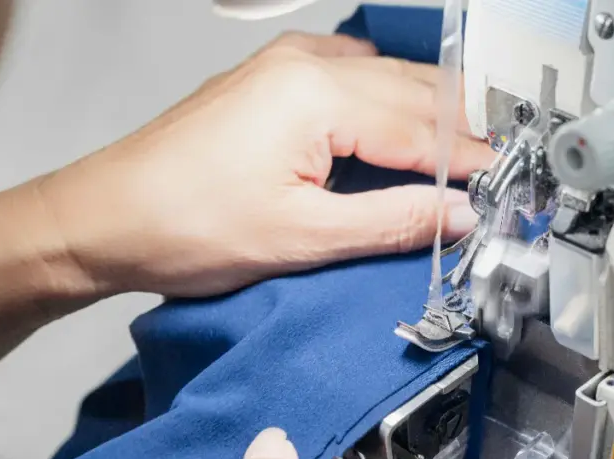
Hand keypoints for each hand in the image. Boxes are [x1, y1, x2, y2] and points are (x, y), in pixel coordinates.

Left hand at [39, 32, 492, 297]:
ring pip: (390, 81)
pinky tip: (403, 130)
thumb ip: (393, 221)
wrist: (106, 217)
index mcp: (317, 95)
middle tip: (498, 176)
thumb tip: (456, 214)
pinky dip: (392, 104)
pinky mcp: (274, 78)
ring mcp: (288, 65)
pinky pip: (357, 77)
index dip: (472, 163)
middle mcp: (306, 65)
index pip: (424, 129)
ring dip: (432, 118)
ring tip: (465, 159)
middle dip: (462, 135)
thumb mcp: (303, 238)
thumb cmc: (184, 225)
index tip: (507, 188)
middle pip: (416, 94)